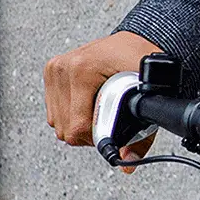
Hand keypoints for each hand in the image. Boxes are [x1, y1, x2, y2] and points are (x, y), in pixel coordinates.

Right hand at [43, 30, 163, 171]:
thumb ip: (142, 133)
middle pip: (65, 128)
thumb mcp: (148, 93)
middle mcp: (64, 67)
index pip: (78, 126)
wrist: (135, 38)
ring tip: (99, 110)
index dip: (97, 136)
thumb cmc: (142, 59)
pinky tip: (86, 104)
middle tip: (108, 119)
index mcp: (82, 69)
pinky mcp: (51, 71)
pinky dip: (69, 114)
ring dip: (78, 124)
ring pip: (56, 122)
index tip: (113, 131)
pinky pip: (53, 110)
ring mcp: (55, 68)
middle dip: (89, 132)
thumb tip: (128, 162)